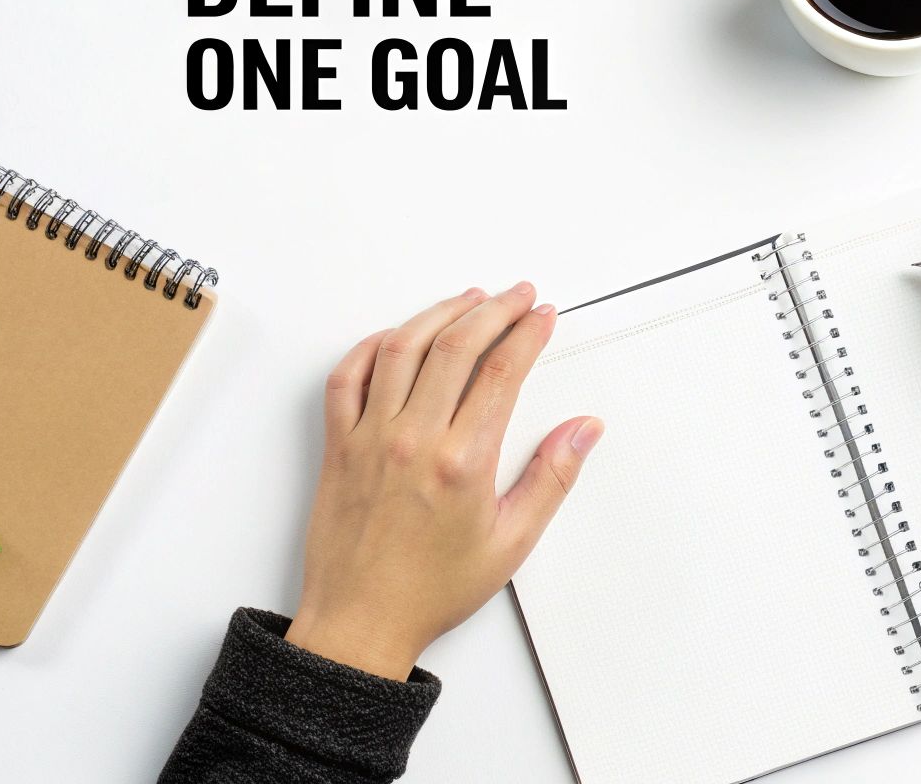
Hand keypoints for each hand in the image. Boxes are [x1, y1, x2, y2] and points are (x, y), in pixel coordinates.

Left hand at [284, 283, 602, 679]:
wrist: (361, 623)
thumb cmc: (431, 590)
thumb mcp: (512, 542)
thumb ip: (551, 478)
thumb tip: (583, 430)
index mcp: (463, 462)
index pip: (502, 372)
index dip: (527, 333)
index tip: (543, 317)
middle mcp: (413, 440)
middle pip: (456, 345)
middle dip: (494, 309)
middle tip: (516, 296)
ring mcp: (370, 438)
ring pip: (402, 348)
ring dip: (439, 314)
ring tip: (467, 301)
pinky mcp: (338, 446)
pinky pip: (346, 377)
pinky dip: (371, 346)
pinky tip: (396, 337)